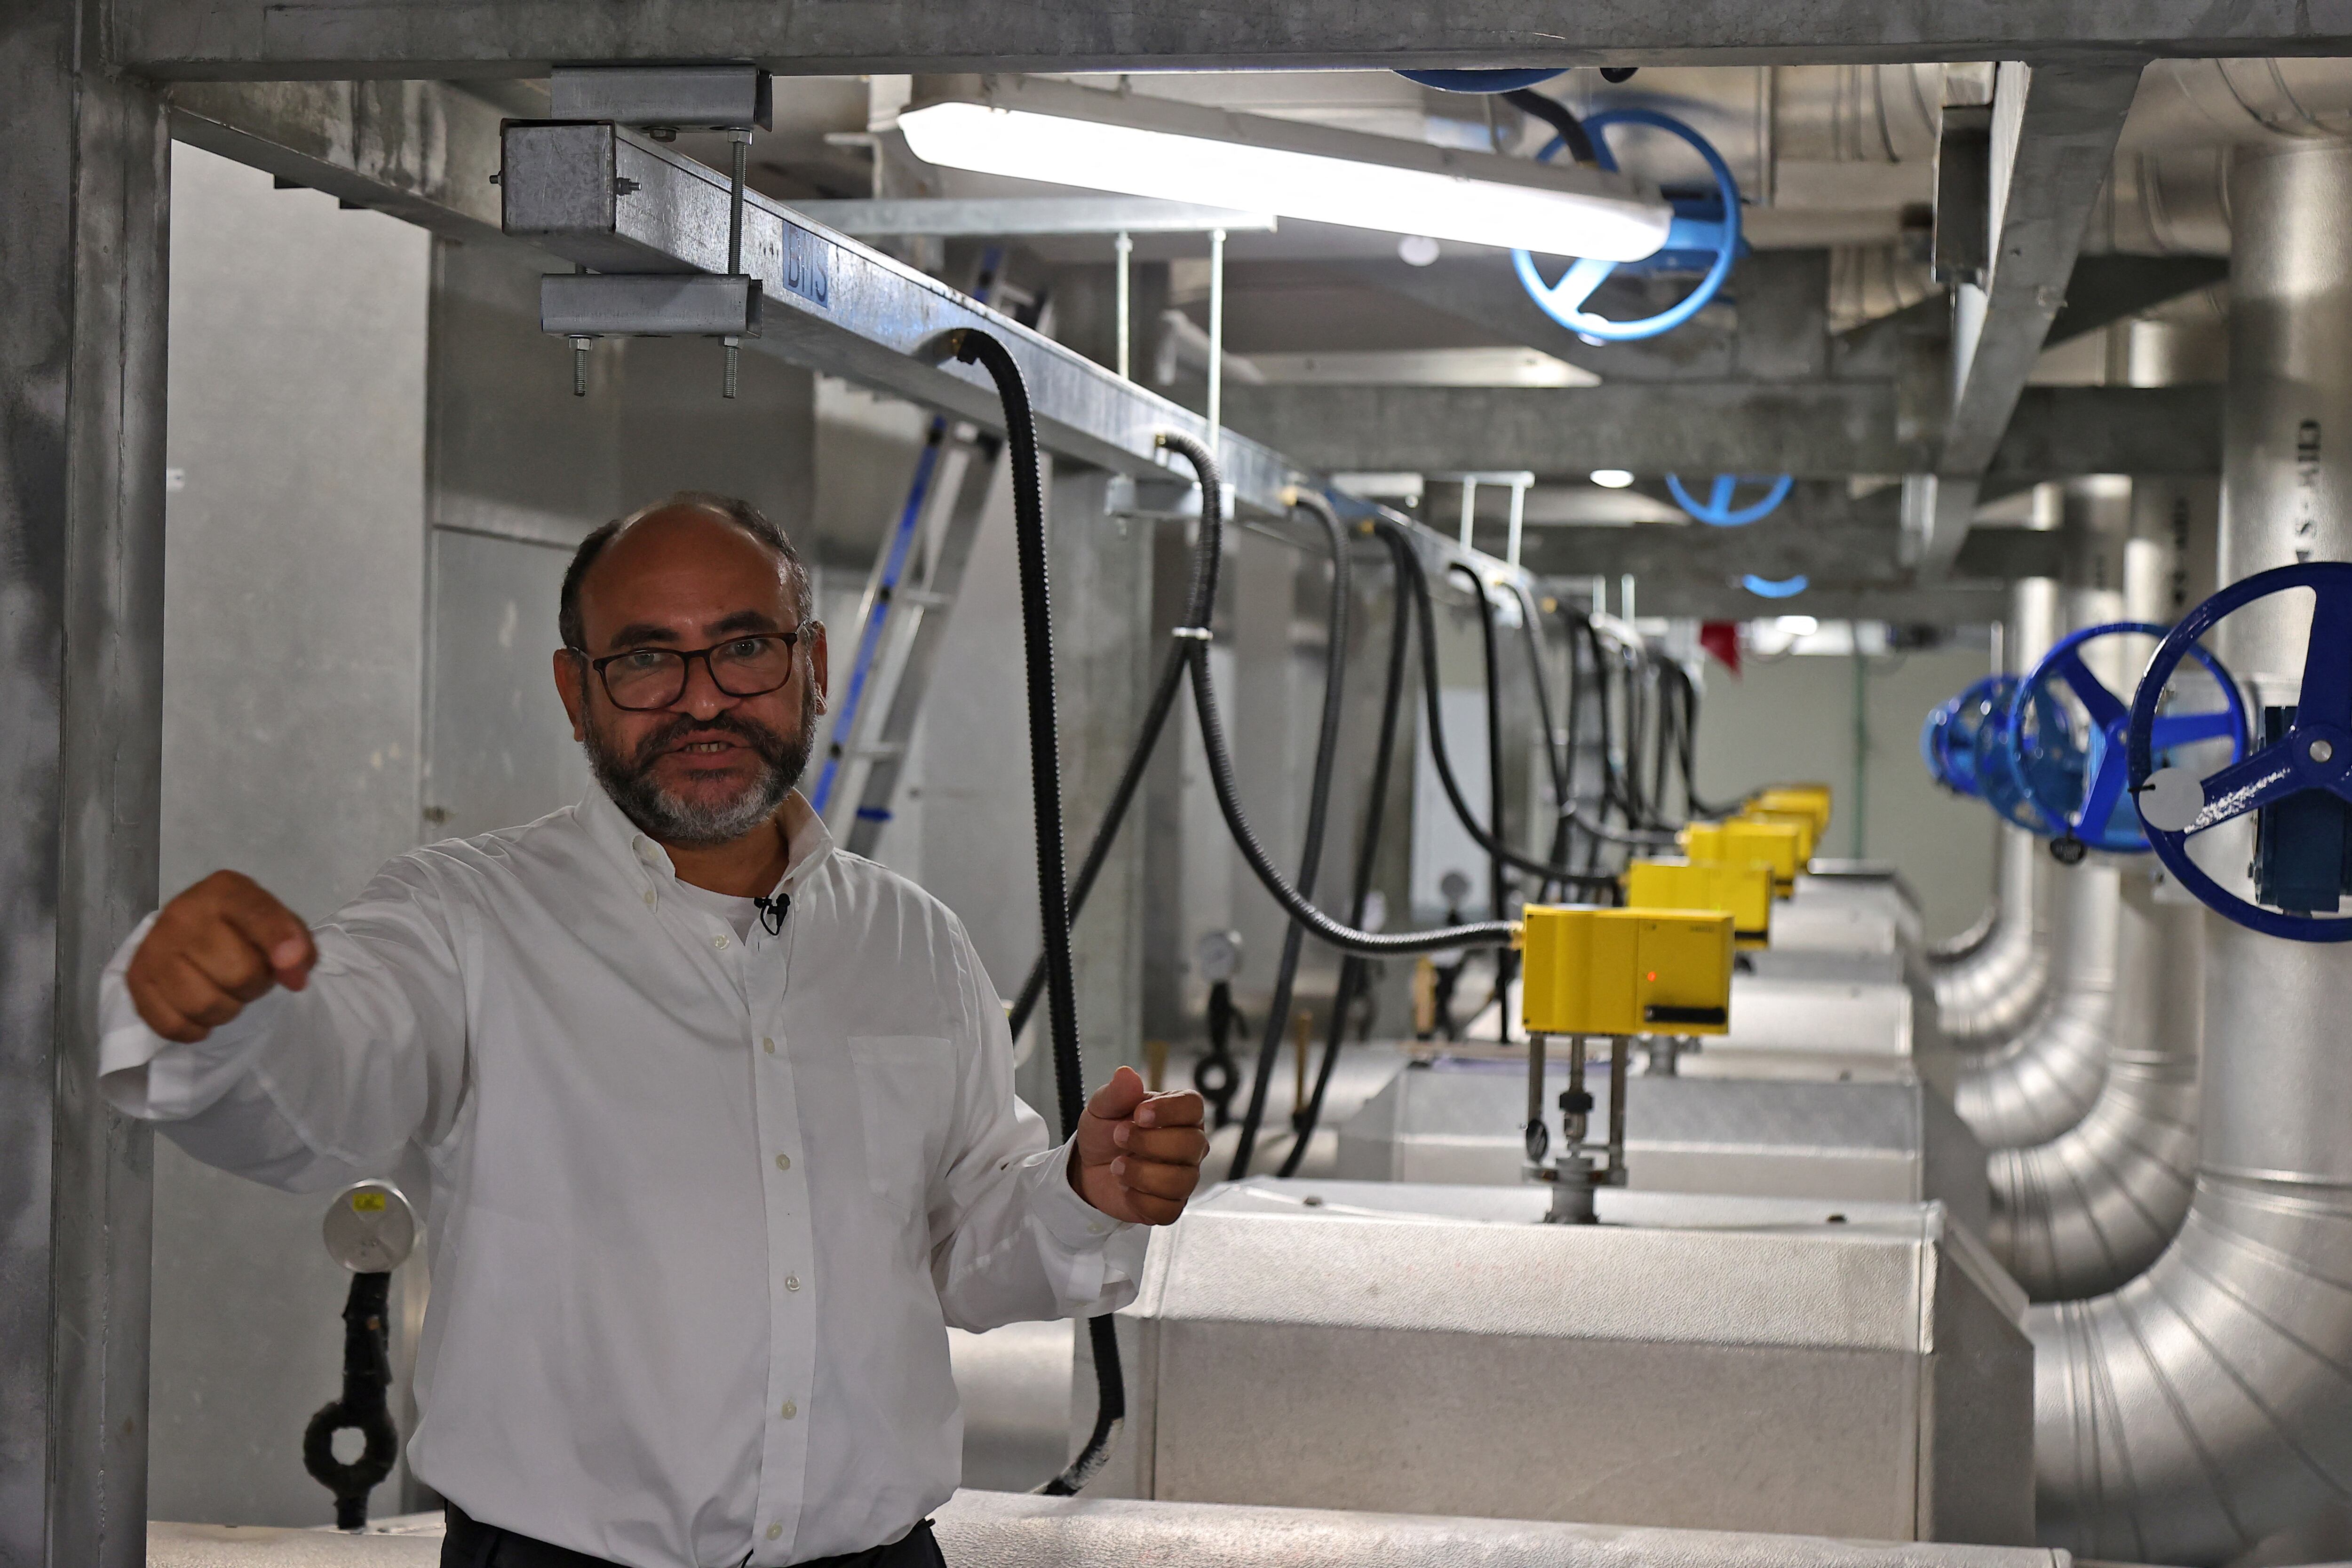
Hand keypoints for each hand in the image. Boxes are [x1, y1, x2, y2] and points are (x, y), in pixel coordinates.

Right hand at [124, 871, 316, 1043]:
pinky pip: (172, 1025)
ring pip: (205, 1005)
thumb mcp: (278, 923)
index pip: (258, 916)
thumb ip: (298, 945)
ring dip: (227, 1010)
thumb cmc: (241, 928)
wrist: (188, 929)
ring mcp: (154, 946)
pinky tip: (200, 1011)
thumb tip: (294, 978)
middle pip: (238, 974)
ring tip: (225, 991)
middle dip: (256, 986)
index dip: (281, 946)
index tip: (294, 973)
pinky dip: (195, 1029)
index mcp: (225, 890)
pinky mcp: (136, 978)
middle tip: (249, 978)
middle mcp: (182, 913)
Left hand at [1069, 1066, 1208, 1225]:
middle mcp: (1189, 1144)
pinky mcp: (1172, 1205)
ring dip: (1142, 1173)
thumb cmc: (1105, 1133)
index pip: (1193, 1106)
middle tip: (1119, 1137)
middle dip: (1150, 1142)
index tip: (1139, 1114)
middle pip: (1192, 1144)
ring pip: (1181, 1179)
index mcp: (1178, 1114)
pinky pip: (1168, 1209)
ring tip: (1117, 1166)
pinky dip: (1141, 1200)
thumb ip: (1116, 1093)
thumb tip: (1127, 1074)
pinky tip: (1126, 1188)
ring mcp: (1183, 1176)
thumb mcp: (1102, 1108)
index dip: (1169, 1110)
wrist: (1089, 1169)